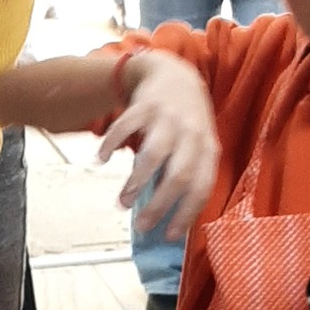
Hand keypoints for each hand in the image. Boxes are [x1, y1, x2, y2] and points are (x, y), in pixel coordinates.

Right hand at [97, 51, 217, 235]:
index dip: (186, 213)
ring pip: (154, 155)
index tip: (168, 235)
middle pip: (179, 176)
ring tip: (122, 202)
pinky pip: (126, 127)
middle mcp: (192, 134)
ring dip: (136, 182)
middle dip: (159, 205)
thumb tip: (168, 219)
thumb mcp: (197, 146)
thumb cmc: (186, 123)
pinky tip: (101, 160)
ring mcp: (168, 119)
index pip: (201, 187)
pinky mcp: (145, 105)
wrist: (175, 74)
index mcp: (208, 150)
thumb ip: (187, 176)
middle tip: (141, 225)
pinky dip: (111, 145)